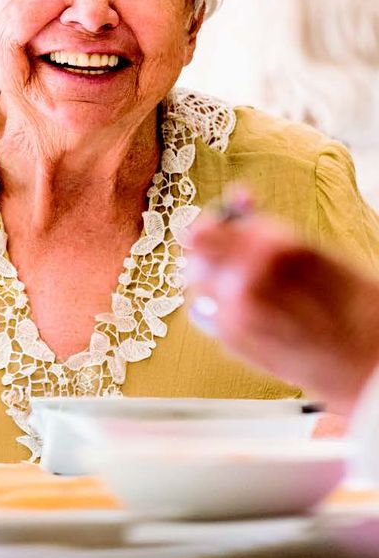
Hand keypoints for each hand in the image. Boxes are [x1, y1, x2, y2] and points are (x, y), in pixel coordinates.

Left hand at [186, 206, 378, 414]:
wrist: (367, 360)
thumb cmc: (351, 304)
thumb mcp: (314, 251)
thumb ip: (266, 226)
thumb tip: (239, 197)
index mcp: (272, 249)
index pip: (206, 229)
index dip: (212, 225)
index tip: (219, 225)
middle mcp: (245, 280)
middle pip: (196, 256)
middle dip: (211, 252)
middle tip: (232, 254)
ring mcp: (235, 315)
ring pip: (196, 285)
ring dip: (211, 279)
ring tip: (244, 284)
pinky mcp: (231, 341)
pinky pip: (204, 313)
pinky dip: (216, 306)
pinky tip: (245, 308)